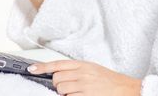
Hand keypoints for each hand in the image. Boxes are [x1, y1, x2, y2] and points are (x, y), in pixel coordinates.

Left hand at [27, 60, 141, 95]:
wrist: (125, 89)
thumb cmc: (109, 81)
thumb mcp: (93, 70)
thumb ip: (77, 70)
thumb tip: (59, 75)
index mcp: (83, 65)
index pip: (58, 64)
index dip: (43, 67)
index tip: (32, 69)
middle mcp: (83, 74)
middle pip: (57, 78)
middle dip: (58, 84)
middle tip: (68, 87)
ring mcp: (84, 86)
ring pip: (61, 90)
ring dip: (65, 93)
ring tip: (77, 92)